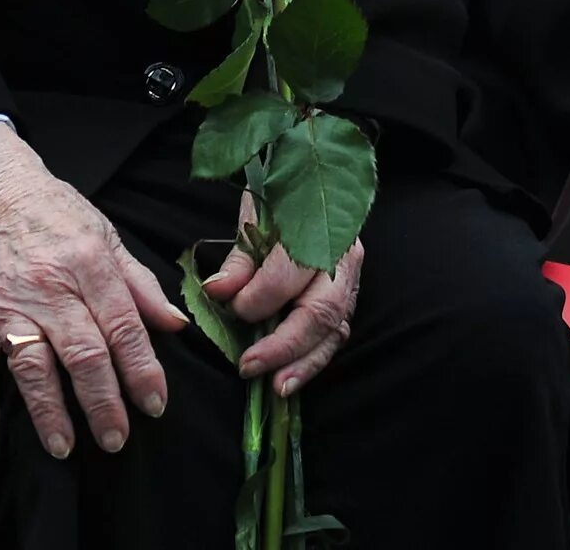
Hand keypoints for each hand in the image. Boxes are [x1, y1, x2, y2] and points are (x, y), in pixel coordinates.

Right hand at [0, 122, 186, 457]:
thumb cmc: (56, 212)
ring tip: (64, 447)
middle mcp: (51, 289)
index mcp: (90, 266)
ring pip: (31, 367)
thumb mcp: (107, 235)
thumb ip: (140, 284)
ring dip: (48, 412)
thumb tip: (175, 324)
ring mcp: (9, 305)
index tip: (155, 405)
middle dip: (102, 403)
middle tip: (116, 440)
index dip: (142, 371)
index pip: (124, 328)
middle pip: (82, 354)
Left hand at [203, 193, 362, 395]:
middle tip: (248, 365)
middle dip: (283, 344)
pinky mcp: (347, 303)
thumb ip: (239, 259)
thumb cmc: (281, 198)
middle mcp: (344, 258)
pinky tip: (290, 378)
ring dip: (303, 363)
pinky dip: (311, 361)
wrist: (315, 183)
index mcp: (321, 227)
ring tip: (276, 387)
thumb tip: (218, 292)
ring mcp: (351, 283)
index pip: (291, 272)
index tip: (231, 307)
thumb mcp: (256, 217)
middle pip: (320, 310)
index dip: (260, 296)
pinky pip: (333, 337)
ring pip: (333, 330)